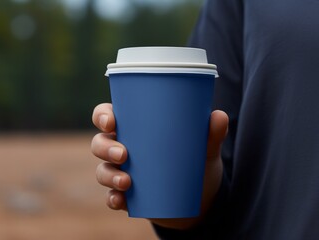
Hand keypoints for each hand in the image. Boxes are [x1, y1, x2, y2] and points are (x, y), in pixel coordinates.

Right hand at [91, 103, 228, 229]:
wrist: (200, 199)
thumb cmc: (196, 163)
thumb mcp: (205, 148)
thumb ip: (212, 133)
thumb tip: (219, 116)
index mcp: (137, 130)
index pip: (108, 116)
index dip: (102, 116)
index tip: (110, 121)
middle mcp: (125, 148)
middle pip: (100, 142)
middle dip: (105, 147)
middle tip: (123, 154)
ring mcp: (124, 173)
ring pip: (102, 170)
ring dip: (108, 175)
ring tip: (126, 181)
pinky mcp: (128, 196)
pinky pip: (112, 196)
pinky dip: (113, 198)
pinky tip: (121, 200)